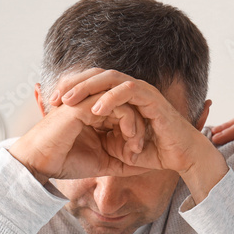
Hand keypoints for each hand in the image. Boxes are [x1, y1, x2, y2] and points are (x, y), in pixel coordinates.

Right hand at [8, 91, 148, 181]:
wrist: (39, 163)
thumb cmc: (67, 162)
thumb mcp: (104, 164)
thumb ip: (126, 163)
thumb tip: (152, 166)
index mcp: (97, 115)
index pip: (127, 115)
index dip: (137, 134)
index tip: (135, 157)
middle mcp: (93, 105)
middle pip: (129, 106)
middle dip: (140, 129)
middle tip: (138, 151)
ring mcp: (88, 101)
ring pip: (125, 103)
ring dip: (136, 125)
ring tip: (135, 147)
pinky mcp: (84, 103)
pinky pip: (115, 103)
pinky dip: (127, 119)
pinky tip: (128, 138)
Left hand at [52, 69, 227, 201]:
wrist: (183, 158)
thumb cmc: (153, 152)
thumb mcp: (117, 147)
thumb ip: (101, 138)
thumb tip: (74, 140)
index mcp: (122, 97)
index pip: (92, 84)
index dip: (71, 90)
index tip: (51, 104)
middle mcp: (131, 90)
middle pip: (97, 75)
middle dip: (73, 84)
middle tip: (54, 98)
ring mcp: (142, 92)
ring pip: (111, 78)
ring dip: (87, 87)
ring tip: (69, 100)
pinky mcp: (153, 99)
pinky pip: (128, 91)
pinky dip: (111, 98)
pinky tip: (95, 109)